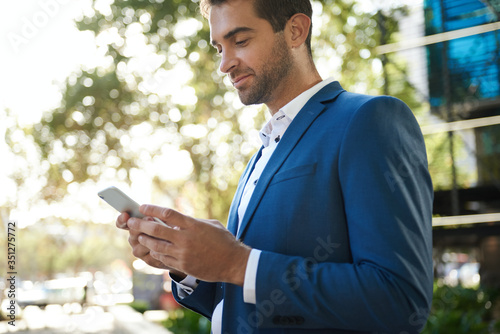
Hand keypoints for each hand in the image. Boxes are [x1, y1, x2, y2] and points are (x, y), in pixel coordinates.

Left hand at [126, 205, 251, 285]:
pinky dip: (156, 253)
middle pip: (156, 230)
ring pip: (156, 246)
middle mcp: (185, 238)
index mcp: (193, 225)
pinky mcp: (183, 265)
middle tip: (130, 222)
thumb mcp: (211, 225)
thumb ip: (193, 222)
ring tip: (139, 236)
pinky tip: (152, 249)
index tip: (142, 207)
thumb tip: (179, 221)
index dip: (152, 209)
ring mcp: (183, 253)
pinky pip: (163, 259)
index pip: (167, 214)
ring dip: (145, 240)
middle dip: (140, 225)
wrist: (233, 262)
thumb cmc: (224, 241)